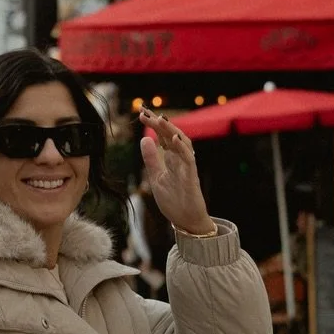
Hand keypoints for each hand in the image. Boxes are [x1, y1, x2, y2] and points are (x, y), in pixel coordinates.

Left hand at [139, 110, 215, 235]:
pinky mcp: (192, 176)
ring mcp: (187, 167)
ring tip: (160, 119)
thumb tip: (144, 140)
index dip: (153, 125)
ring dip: (171, 130)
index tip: (141, 113)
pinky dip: (182, 147)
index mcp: (171, 159)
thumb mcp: (156, 178)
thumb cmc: (174, 200)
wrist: (186, 221)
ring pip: (182, 143)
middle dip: (159, 123)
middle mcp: (180, 159)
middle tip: (145, 112)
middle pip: (171, 136)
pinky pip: (189, 158)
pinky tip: (173, 138)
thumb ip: (151, 160)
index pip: (162, 137)